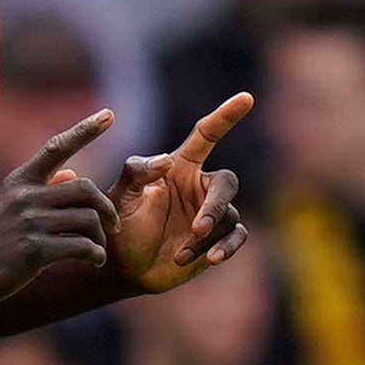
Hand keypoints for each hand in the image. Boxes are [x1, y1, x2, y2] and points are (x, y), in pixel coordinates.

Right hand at [0, 109, 119, 304]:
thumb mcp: (8, 205)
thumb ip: (42, 188)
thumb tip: (74, 172)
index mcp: (19, 181)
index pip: (56, 147)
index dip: (85, 130)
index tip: (109, 114)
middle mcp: (24, 196)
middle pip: (86, 188)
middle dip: (106, 207)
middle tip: (113, 226)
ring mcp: (29, 222)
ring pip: (88, 219)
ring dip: (101, 237)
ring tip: (97, 248)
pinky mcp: (35, 250)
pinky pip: (82, 246)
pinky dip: (95, 254)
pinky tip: (93, 260)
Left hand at [105, 93, 252, 294]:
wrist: (125, 267)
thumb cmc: (120, 226)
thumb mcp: (119, 196)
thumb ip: (136, 172)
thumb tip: (166, 161)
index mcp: (181, 168)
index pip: (207, 135)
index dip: (226, 116)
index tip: (246, 97)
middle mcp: (200, 187)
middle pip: (226, 183)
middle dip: (215, 204)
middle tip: (198, 227)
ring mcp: (212, 214)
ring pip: (229, 216)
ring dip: (208, 236)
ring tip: (181, 254)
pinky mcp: (219, 240)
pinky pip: (237, 236)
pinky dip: (226, 248)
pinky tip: (209, 259)